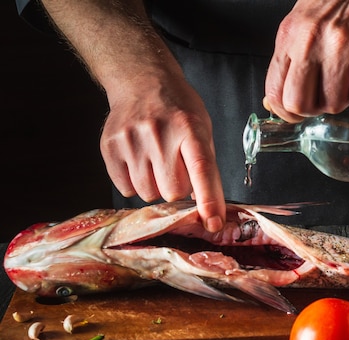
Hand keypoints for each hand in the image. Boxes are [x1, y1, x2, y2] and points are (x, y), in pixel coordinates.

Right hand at [100, 73, 225, 231]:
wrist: (141, 81)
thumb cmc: (178, 110)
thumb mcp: (202, 129)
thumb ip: (206, 167)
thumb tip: (209, 211)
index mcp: (189, 128)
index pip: (202, 169)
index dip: (209, 200)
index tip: (213, 223)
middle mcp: (159, 133)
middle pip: (172, 191)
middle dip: (178, 189)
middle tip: (176, 167)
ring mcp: (131, 140)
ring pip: (148, 194)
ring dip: (156, 186)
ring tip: (157, 161)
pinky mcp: (110, 147)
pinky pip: (126, 189)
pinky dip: (135, 183)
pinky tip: (140, 161)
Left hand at [264, 0, 348, 121]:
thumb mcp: (304, 22)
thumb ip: (292, 58)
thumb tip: (279, 100)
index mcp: (290, 36)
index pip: (275, 91)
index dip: (286, 111)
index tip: (297, 113)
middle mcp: (311, 41)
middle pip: (300, 104)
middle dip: (315, 110)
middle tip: (326, 98)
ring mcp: (341, 46)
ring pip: (334, 103)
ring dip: (345, 99)